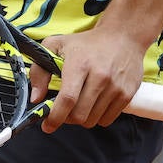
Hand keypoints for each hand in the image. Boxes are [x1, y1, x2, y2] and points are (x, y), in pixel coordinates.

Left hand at [28, 26, 148, 131]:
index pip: (67, 99)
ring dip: (82, 118)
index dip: (55, 117)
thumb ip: (39, 70)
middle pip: (79, 115)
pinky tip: (94, 103)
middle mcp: (100, 76)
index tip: (47, 126)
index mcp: (80, 64)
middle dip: (67, 118)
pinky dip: (97, 117)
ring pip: (92, 120)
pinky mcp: (127, 95)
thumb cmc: (86, 42)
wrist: (123, 36)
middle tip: (63, 110)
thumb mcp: (56, 45)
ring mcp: (115, 87)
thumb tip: (36, 98)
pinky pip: (107, 120)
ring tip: (79, 104)